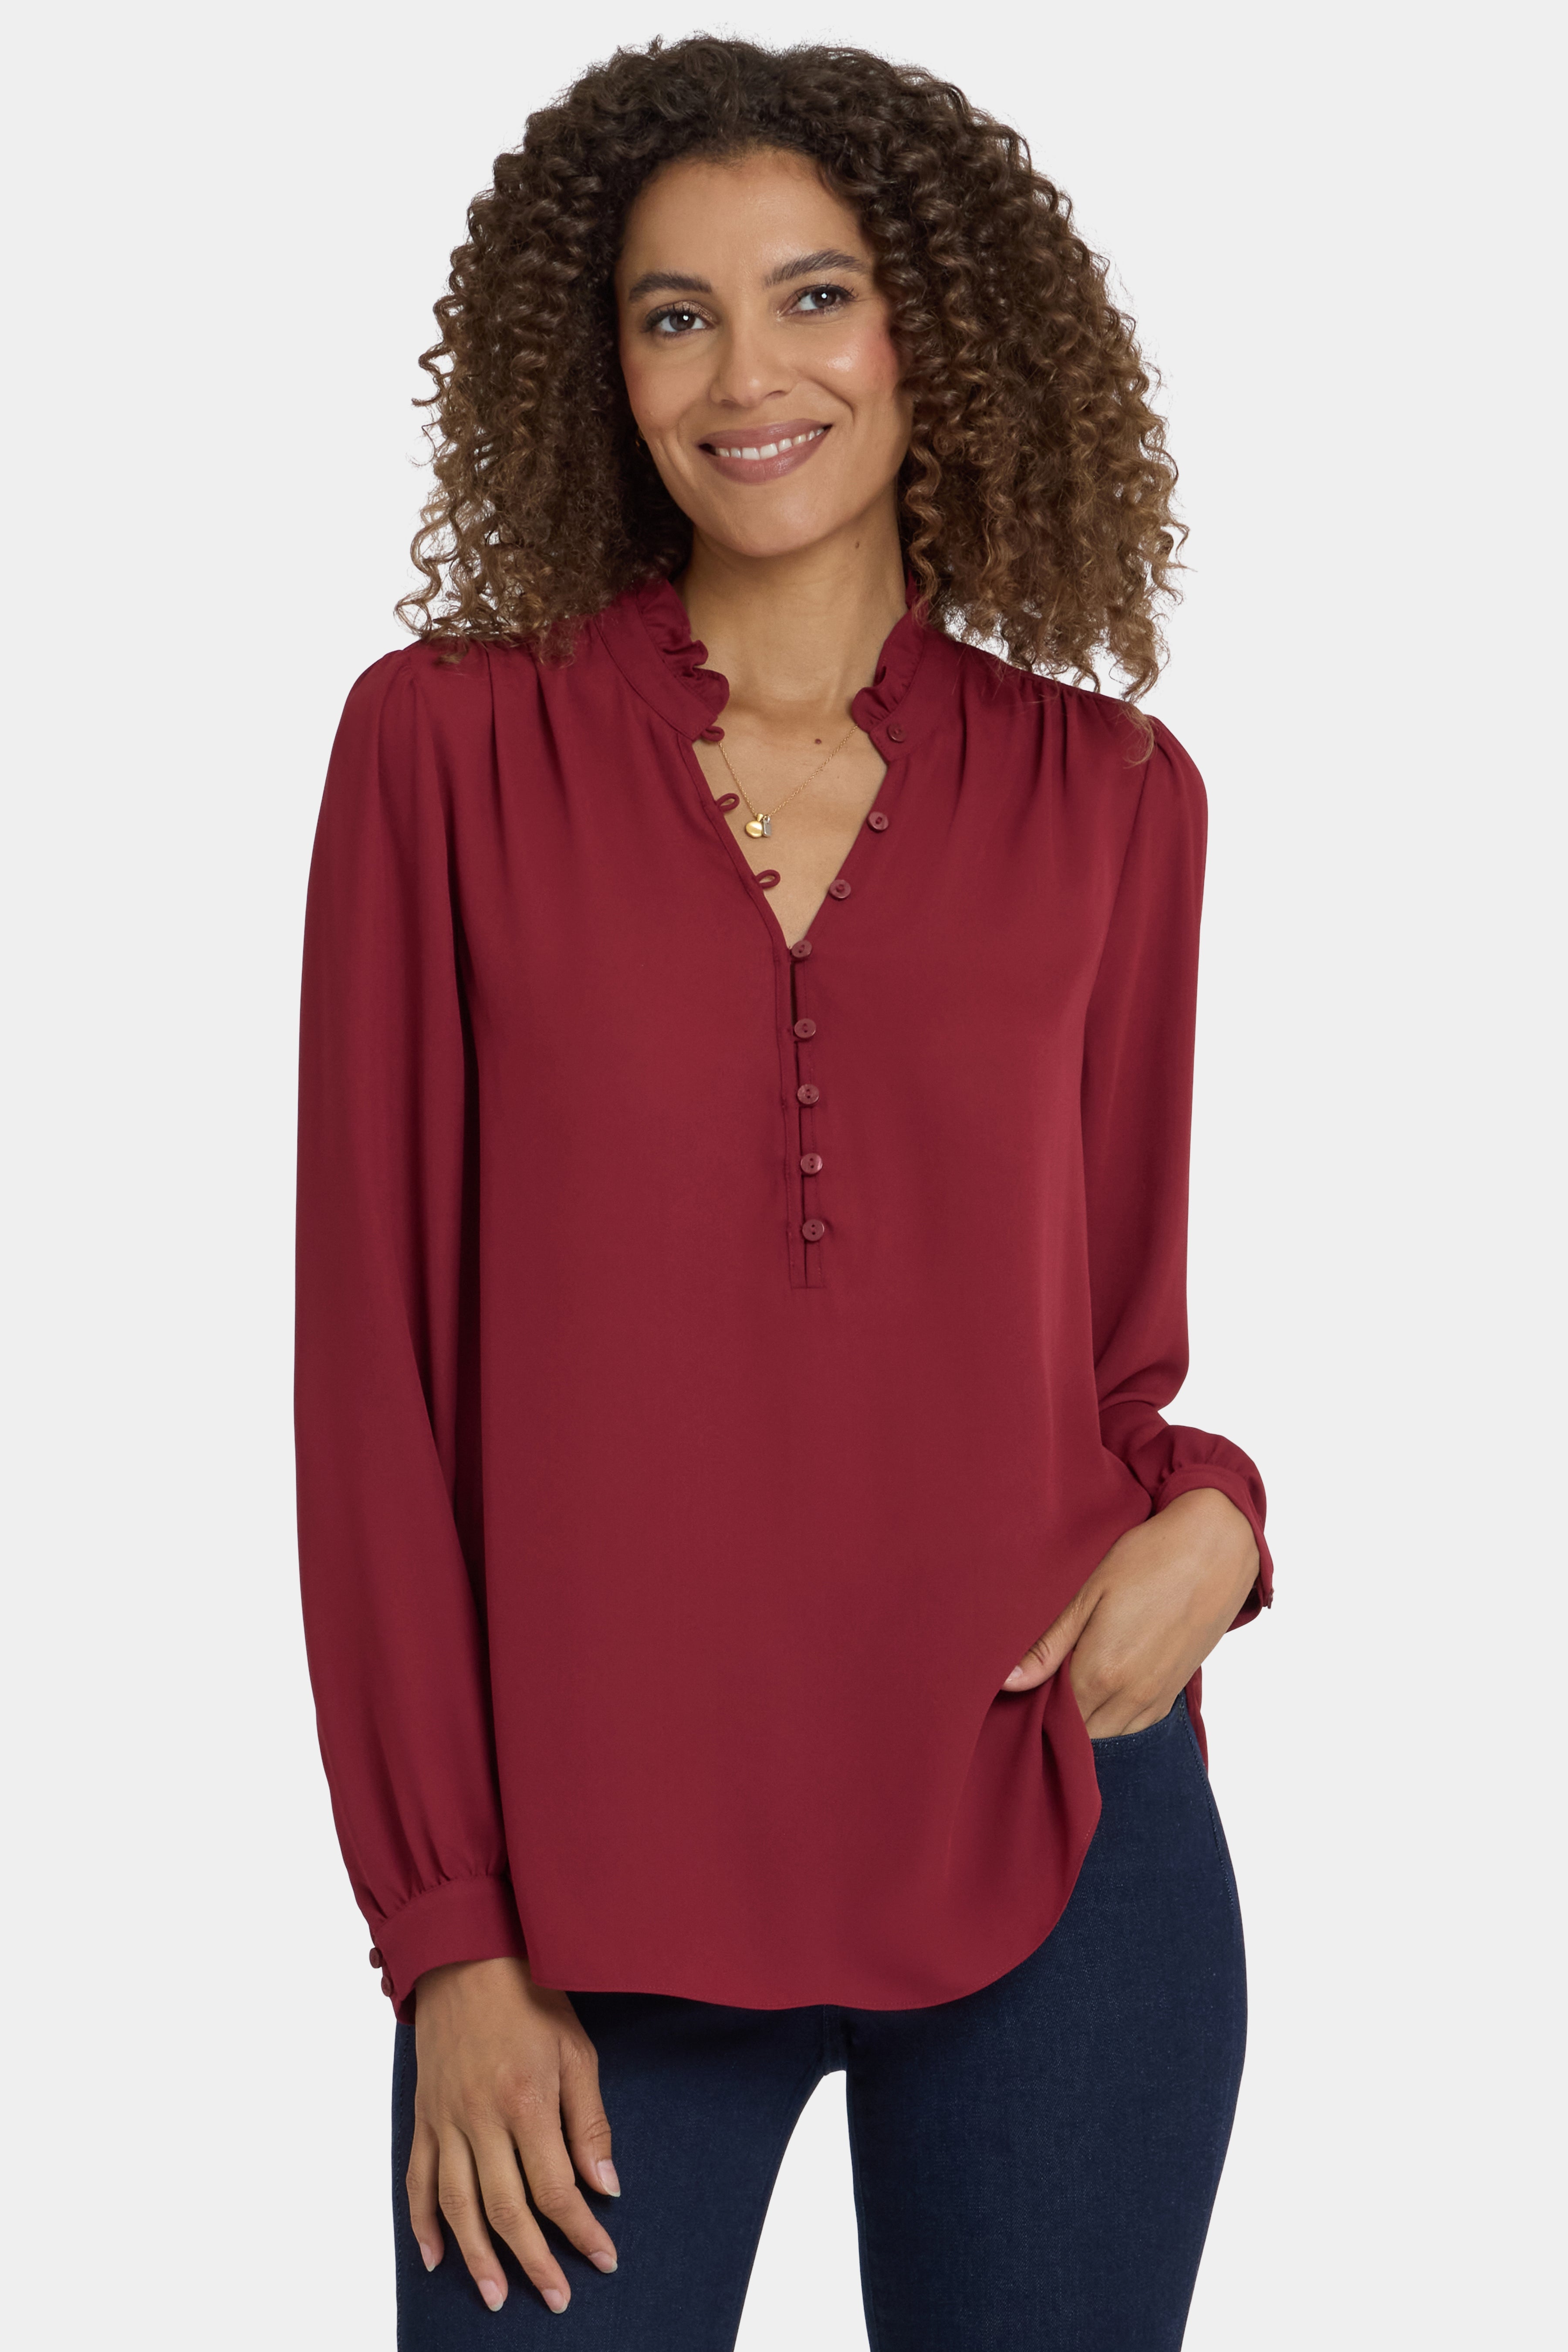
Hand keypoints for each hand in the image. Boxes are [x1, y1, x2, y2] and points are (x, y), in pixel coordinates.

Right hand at [407, 1954, 619, 2314]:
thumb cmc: (530, 1996)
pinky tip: (436, 2258)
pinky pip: (417, 2180)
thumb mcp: (575, 2050)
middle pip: (506, 2209)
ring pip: (458, 2206)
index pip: (556, 2188)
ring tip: (497, 2297)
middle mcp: (481, 2119)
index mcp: (526, 2102)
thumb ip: (589, 2123)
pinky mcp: (423, 2116)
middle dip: (534, 2261)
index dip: (581, 2231)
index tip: (604, 2260)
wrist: (466, 1954)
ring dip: (478, 2258)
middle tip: (556, 2298)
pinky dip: (423, 2223)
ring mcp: (446, 2120)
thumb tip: (604, 2188)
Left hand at [1003, 1488, 1258, 1736]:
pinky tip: (1105, 1688)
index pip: (1052, 1715)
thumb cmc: (1149, 1559)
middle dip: (1057, 1715)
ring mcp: (1157, 1697)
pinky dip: (1115, 1717)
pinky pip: (1137, 1725)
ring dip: (1087, 1718)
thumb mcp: (1089, 1592)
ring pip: (1108, 1734)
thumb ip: (1049, 1644)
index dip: (1033, 1703)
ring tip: (1073, 1682)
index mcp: (1101, 1672)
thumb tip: (1008, 1682)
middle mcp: (1131, 1696)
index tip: (1024, 1682)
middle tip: (1044, 1680)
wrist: (1216, 1548)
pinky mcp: (1175, 1692)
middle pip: (1079, 1731)